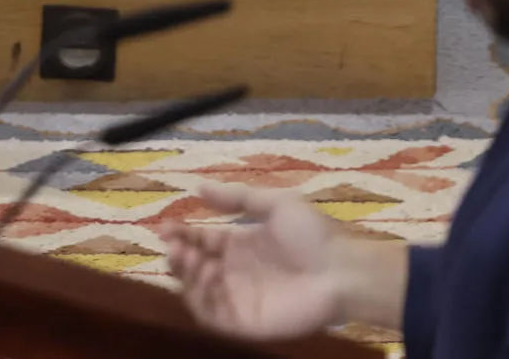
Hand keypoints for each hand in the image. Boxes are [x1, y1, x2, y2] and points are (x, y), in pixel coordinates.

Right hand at [162, 183, 351, 340]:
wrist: (343, 271)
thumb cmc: (313, 235)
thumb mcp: (276, 203)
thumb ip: (236, 197)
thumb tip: (198, 186)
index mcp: (240, 245)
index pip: (201, 241)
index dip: (181, 234)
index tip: (166, 227)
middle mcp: (235, 272)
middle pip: (193, 267)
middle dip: (178, 255)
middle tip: (175, 245)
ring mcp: (239, 298)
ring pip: (196, 292)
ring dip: (185, 276)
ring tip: (191, 258)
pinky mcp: (245, 322)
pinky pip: (211, 316)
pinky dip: (199, 299)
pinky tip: (206, 277)